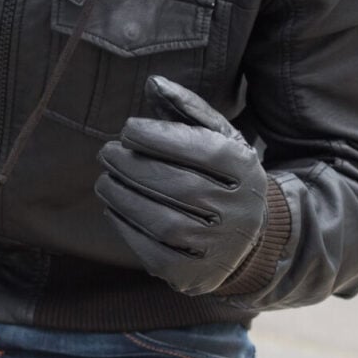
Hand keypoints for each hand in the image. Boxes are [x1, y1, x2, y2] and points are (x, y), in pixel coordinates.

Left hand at [95, 77, 271, 295]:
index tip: (129, 130)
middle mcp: (238, 211)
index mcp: (245, 170)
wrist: (252, 235)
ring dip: (123, 197)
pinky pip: (154, 252)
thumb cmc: (222, 175)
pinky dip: (126, 228)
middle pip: (177, 186)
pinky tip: (114, 209)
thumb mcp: (217, 137)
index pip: (199, 149)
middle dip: (132, 167)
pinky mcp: (196, 275)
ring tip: (105, 180)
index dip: (156, 137)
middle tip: (107, 153)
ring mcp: (219, 247)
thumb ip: (186, 108)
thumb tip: (153, 82)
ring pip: (163, 222)